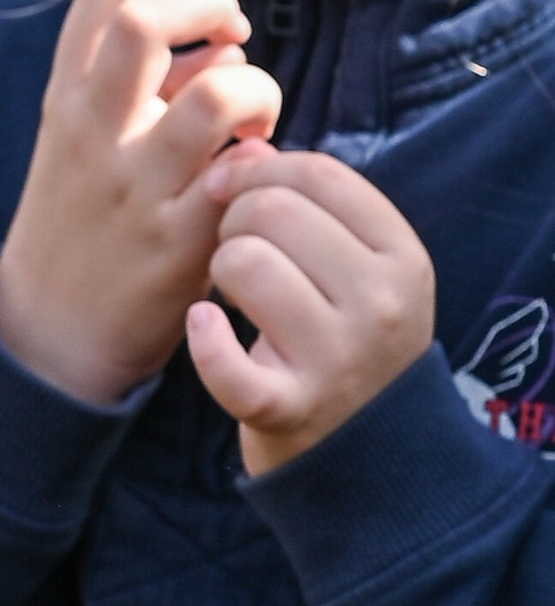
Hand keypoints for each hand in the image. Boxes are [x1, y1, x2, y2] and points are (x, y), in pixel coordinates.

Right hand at [0, 0, 281, 407]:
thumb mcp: (78, 139)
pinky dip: (264, 162)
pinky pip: (247, 174)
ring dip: (256, 88)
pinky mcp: (179, 239)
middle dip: (208, 2)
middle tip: (230, 29)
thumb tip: (215, 36)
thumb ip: (134, 82)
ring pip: (219, 92)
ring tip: (252, 118)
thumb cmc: (78, 222)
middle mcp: (93, 130)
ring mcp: (135, 185)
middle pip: (146, 21)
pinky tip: (253, 177)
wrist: (45, 336)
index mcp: (65, 96)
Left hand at [191, 142, 435, 473]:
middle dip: (234, 218)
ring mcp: (338, 359)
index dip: (261, 168)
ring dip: (217, 269)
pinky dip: (203, 339)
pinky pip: (224, 360)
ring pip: (243, 262)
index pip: (320, 174)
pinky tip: (204, 327)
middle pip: (274, 210)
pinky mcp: (287, 408)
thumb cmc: (346, 340)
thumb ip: (311, 205)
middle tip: (231, 249)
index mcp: (402, 258)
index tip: (230, 188)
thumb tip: (246, 147)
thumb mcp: (358, 269)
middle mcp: (380, 304)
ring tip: (229, 291)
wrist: (366, 458)